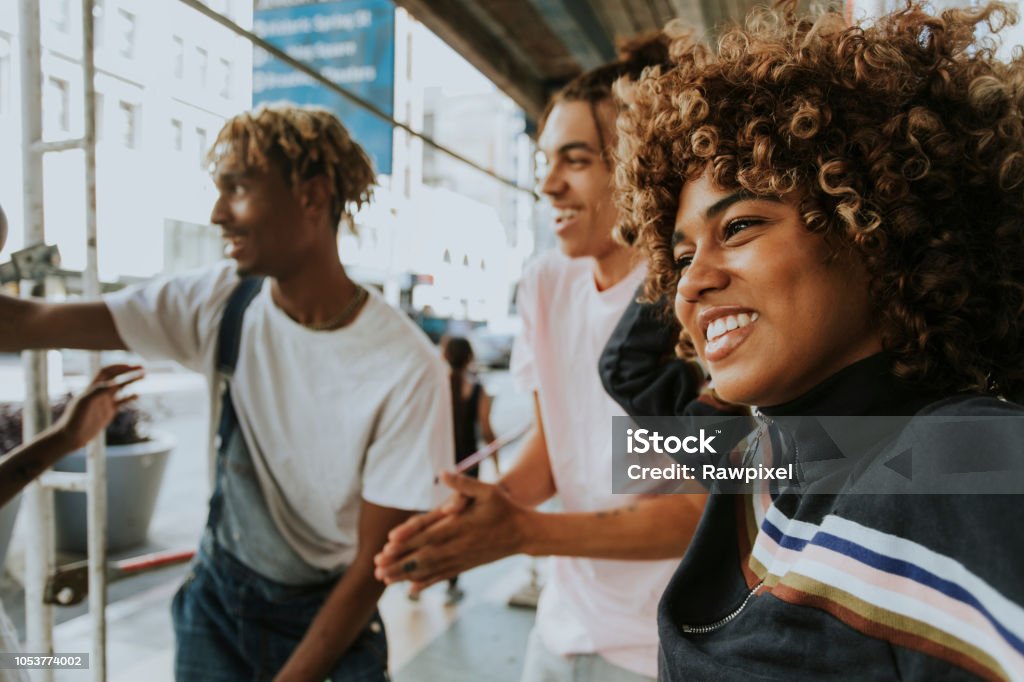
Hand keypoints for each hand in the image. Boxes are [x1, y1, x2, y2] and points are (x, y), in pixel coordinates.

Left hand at [54, 364, 143, 450]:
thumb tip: (114, 382)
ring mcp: (104, 402)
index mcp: (92, 388)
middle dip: (129, 371)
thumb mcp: (84, 404)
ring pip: (121, 388)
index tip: (131, 366)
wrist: (71, 437)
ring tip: (144, 376)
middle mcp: (99, 393)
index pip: (107, 372)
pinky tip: (138, 395)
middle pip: (116, 377)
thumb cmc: (73, 420)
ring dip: (131, 381)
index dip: (119, 367)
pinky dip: (130, 397)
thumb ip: (97, 391)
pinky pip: (121, 402)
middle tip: (143, 368)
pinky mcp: (108, 412)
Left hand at [373, 472, 530, 591]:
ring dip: (405, 575)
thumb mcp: (487, 490)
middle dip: (399, 563)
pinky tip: (410, 589)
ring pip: (429, 570)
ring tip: (384, 580)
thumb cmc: (503, 508)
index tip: (388, 545)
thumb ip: (463, 484)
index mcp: (459, 527)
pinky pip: (441, 576)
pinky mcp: (465, 566)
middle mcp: (457, 546)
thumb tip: (443, 473)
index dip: (407, 540)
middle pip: (423, 557)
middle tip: (376, 568)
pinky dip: (425, 583)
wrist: (523, 533)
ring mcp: (460, 558)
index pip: (427, 535)